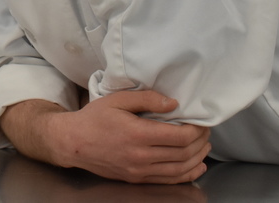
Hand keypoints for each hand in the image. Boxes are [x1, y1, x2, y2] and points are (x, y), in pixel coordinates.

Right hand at [2, 91, 211, 183]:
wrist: (73, 142)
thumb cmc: (94, 118)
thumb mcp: (116, 100)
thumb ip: (146, 99)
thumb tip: (173, 103)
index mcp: (137, 134)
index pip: (180, 136)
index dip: (196, 130)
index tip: (200, 121)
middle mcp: (141, 155)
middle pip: (184, 153)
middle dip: (200, 142)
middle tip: (205, 131)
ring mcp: (140, 170)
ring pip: (180, 169)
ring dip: (198, 158)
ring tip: (204, 147)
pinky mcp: (137, 178)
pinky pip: (169, 180)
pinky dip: (188, 174)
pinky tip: (196, 167)